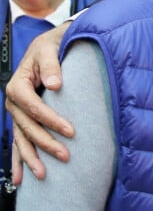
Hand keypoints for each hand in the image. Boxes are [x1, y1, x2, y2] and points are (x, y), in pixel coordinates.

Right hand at [5, 24, 73, 182]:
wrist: (46, 45)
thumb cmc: (49, 46)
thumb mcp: (49, 49)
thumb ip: (51, 66)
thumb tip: (54, 84)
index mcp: (18, 85)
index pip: (34, 107)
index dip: (51, 120)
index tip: (69, 130)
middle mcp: (13, 101)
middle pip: (28, 127)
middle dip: (46, 143)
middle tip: (65, 154)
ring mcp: (16, 111)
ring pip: (21, 138)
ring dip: (31, 157)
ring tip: (42, 174)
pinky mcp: (22, 116)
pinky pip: (19, 139)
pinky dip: (19, 158)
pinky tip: (21, 176)